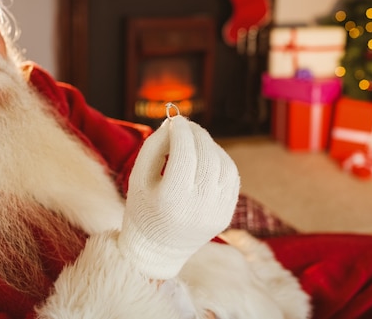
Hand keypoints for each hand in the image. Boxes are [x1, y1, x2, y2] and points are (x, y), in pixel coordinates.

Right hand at [118, 115, 239, 278]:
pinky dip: (221, 160)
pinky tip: (207, 156)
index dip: (181, 131)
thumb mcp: (139, 178)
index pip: (184, 153)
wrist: (158, 250)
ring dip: (211, 145)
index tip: (175, 120)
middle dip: (197, 134)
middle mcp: (198, 206)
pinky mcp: (226, 215)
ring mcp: (216, 212)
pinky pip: (232, 178)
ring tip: (195, 140)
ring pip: (224, 165)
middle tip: (186, 125)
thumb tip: (173, 123)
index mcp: (172, 199)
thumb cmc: (144, 209)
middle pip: (207, 156)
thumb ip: (154, 146)